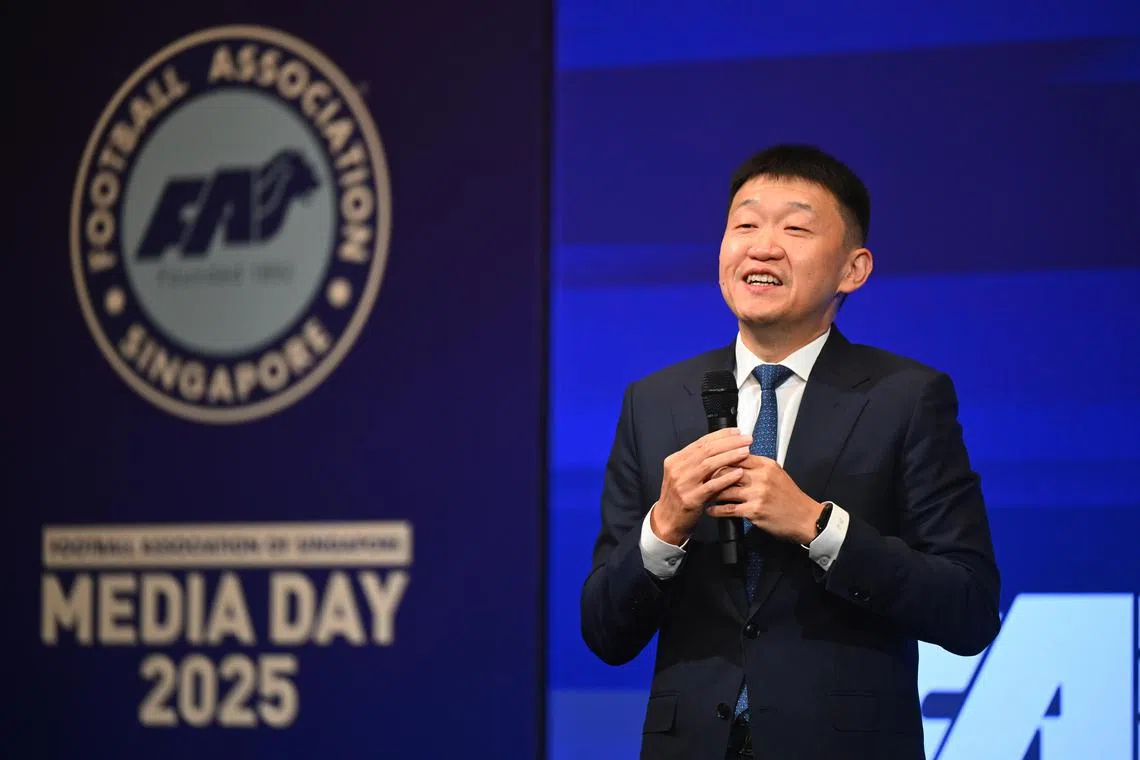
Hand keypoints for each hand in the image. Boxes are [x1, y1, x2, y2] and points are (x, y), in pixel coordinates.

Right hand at [651, 428, 753, 545]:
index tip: (737, 432)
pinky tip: (739, 473)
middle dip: (729, 443)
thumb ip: (697, 461)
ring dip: (730, 456)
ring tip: (746, 452)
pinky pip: (712, 486)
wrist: (667, 520)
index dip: (721, 435)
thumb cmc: (680, 496)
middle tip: (747, 439)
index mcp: (675, 460)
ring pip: (709, 465)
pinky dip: (726, 478)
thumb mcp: (683, 474)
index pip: (701, 442)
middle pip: (706, 450)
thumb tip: (722, 446)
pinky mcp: (690, 499)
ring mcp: (682, 484)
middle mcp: (677, 469)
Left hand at [706, 456, 821, 544]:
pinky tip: (710, 510)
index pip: (736, 455)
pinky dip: (716, 510)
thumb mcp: (776, 474)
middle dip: (710, 476)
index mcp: (765, 464)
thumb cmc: (789, 496)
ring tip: (702, 495)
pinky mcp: (754, 511)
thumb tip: (734, 460)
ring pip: (724, 489)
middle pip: (726, 470)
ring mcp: (757, 494)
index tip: (708, 464)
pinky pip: (728, 509)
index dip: (720, 459)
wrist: (805, 518)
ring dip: (711, 494)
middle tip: (699, 480)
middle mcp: (761, 476)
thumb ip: (756, 467)